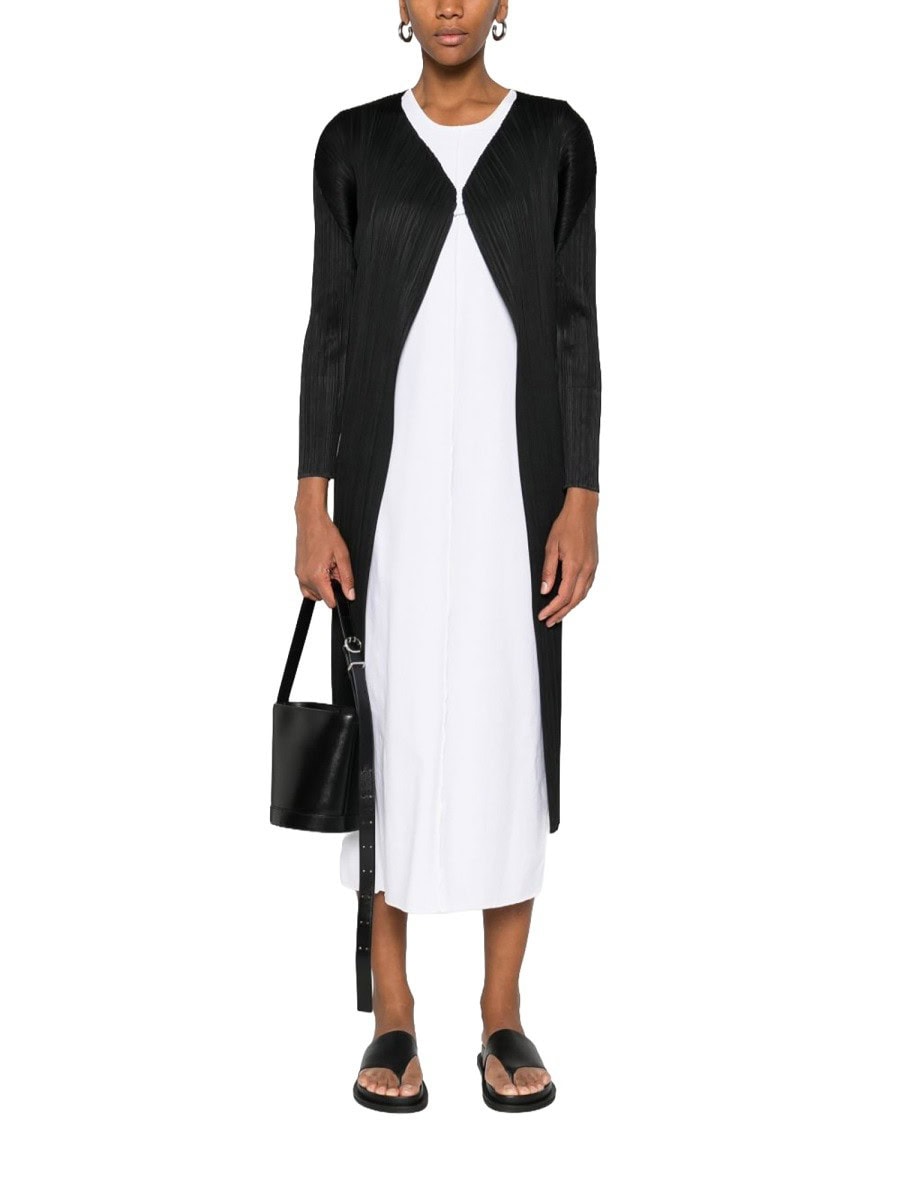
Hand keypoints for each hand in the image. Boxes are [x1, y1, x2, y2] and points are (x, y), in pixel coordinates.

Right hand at [295, 481, 354, 607]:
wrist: (311, 521)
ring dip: (322, 585)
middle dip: (331, 587)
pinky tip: (320, 566)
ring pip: (313, 592)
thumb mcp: (342, 556)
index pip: (329, 601)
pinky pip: (306, 584)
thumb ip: (347, 578)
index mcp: (316, 576)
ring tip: (327, 567)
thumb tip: (350, 594)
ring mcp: (299, 574)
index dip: (339, 596)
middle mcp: (305, 578)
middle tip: (334, 569)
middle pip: (321, 597)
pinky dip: (315, 580)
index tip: (342, 585)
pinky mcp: (297, 570)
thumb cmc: (325, 534)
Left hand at [537, 488, 598, 626]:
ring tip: (558, 614)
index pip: (563, 596)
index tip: (543, 615)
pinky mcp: (594, 564)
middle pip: (574, 600)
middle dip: (561, 613)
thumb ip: (548, 570)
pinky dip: (577, 596)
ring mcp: (592, 567)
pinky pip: (586, 586)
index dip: (552, 608)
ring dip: (570, 607)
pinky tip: (570, 598)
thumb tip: (545, 590)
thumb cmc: (566, 525)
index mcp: (575, 566)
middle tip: (549, 621)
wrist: (583, 510)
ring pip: (582, 594)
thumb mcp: (551, 546)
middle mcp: (587, 569)